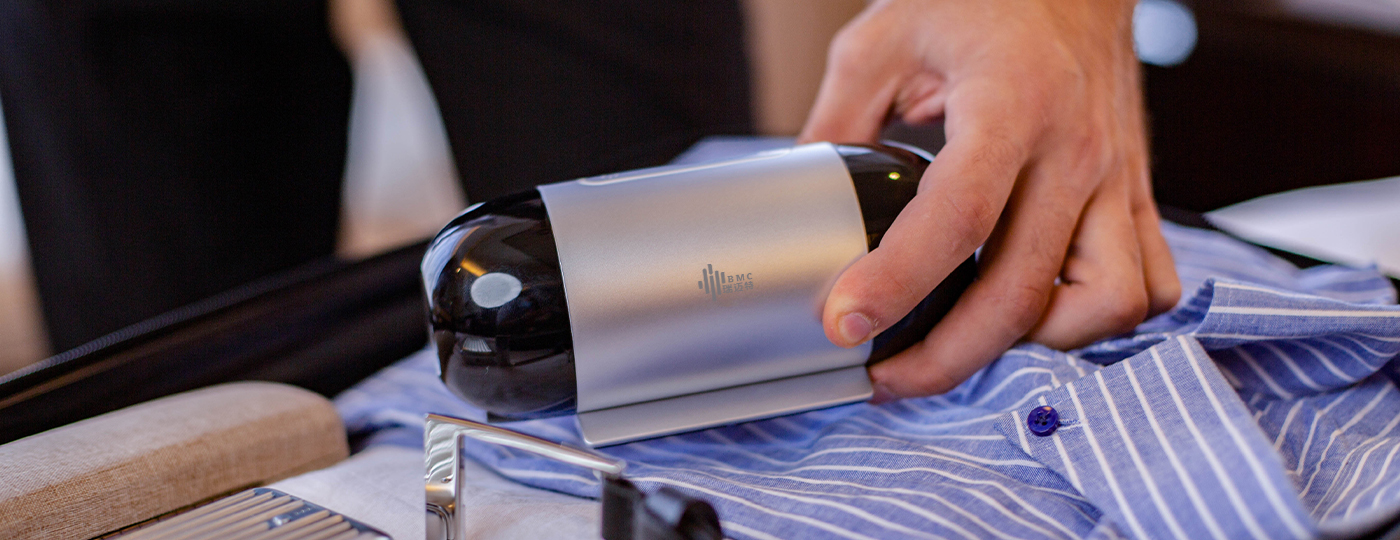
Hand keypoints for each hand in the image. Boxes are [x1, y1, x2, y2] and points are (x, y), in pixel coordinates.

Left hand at [799, 0, 1180, 399]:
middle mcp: (1074, 149)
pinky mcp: (1137, 193)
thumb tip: (801, 197)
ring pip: (1106, 304)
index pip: (958, 215)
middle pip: (1023, 290)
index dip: (898, 281)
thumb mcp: (885, 38)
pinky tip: (1042, 311)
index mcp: (1010, 104)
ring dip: (1036, 341)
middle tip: (887, 375)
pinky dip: (1098, 319)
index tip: (845, 323)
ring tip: (972, 337)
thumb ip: (838, 119)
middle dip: (948, 357)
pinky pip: (1152, 284)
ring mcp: (1115, 177)